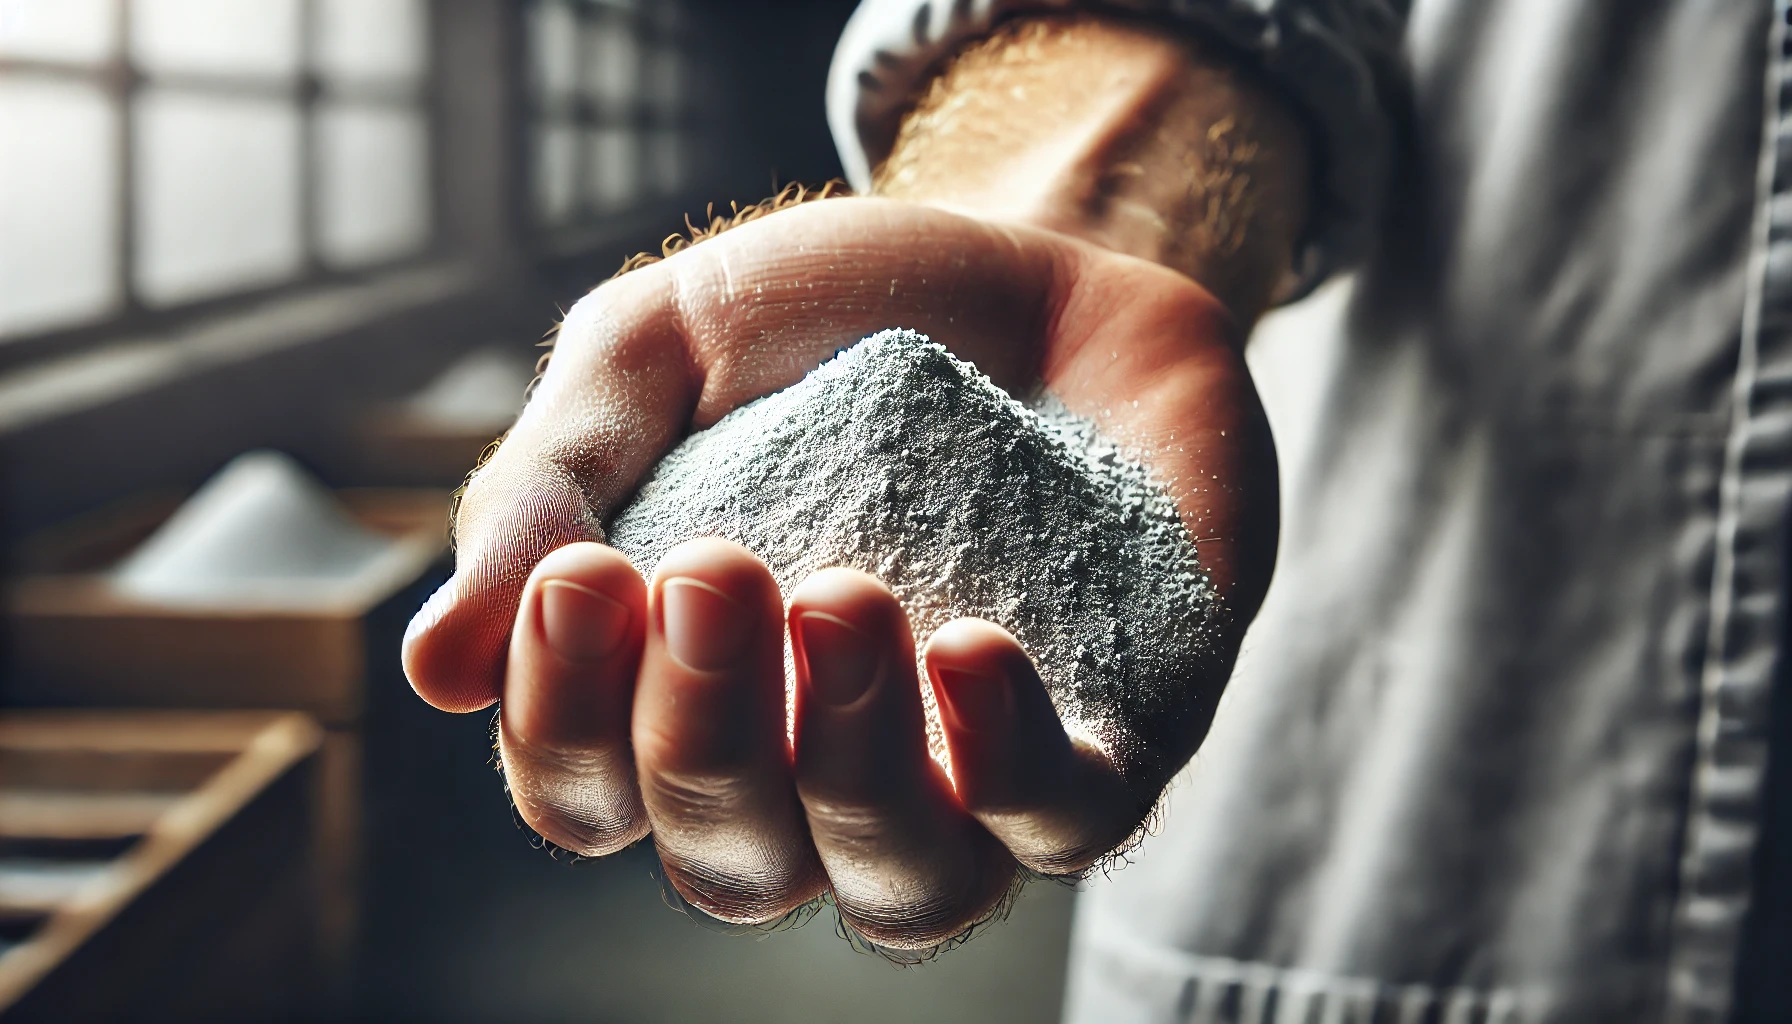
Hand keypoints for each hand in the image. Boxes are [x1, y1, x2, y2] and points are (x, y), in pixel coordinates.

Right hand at [401, 195, 1277, 947]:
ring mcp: (967, 772)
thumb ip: (545, 488)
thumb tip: (433, 672)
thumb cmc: (827, 322)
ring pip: (894, 889)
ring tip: (841, 602)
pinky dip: (1008, 765)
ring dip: (845, 770)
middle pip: (726, 861)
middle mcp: (816, 769)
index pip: (587, 794)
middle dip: (699, 734)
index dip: (560, 724)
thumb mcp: (655, 352)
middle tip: (714, 571)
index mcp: (684, 692)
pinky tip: (970, 649)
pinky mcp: (1106, 738)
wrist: (1036, 267)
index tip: (580, 578)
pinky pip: (1060, 827)